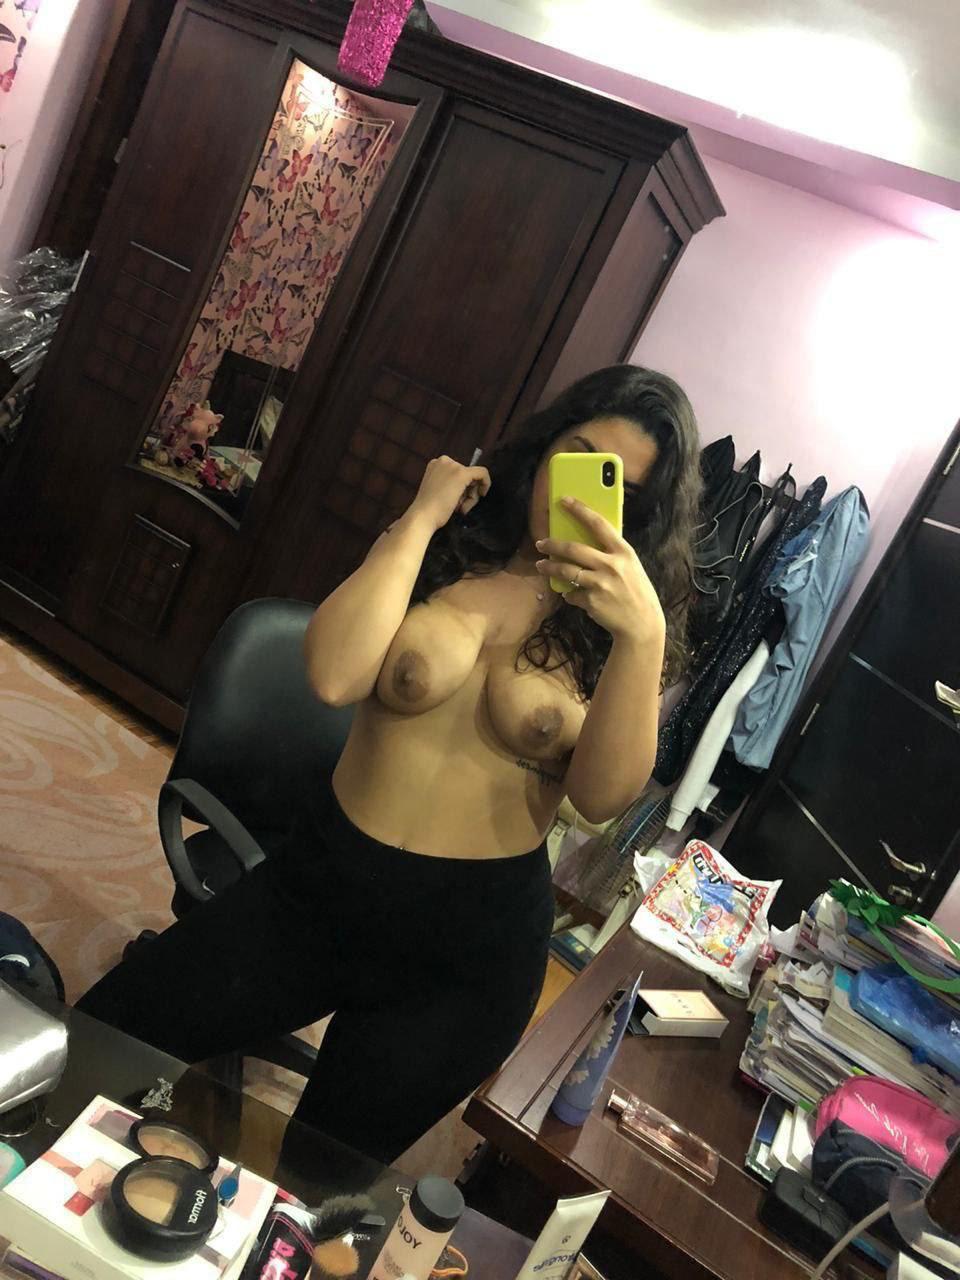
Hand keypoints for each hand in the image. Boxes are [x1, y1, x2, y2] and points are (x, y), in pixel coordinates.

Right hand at [408, 456, 491, 531]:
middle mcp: (443, 461)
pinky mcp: (462, 473)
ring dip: (471, 495)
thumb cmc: (430, 509)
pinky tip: (482, 494)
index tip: (460, 500)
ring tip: (460, 508)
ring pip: (474, 477)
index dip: (462, 488)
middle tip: (461, 507)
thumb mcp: (439, 490)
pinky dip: (486, 483)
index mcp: (435, 464)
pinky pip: (482, 473)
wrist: (424, 515)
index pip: (457, 473)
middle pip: (466, 474)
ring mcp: (453, 466)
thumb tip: (469, 488)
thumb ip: (451, 485)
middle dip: (467, 492)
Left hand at [535, 497, 665, 642]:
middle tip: (541, 543)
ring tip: (541, 565)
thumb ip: (611, 555)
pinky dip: (569, 594)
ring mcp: (600, 584)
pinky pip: (571, 594)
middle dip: (553, 544)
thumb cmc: (636, 591)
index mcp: (623, 552)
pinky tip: (572, 595)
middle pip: (574, 549)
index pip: (598, 524)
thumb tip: (586, 544)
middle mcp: (611, 565)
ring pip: (566, 570)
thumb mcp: (630, 567)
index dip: (579, 510)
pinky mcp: (591, 601)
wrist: (642, 623)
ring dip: (550, 567)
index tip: (564, 500)